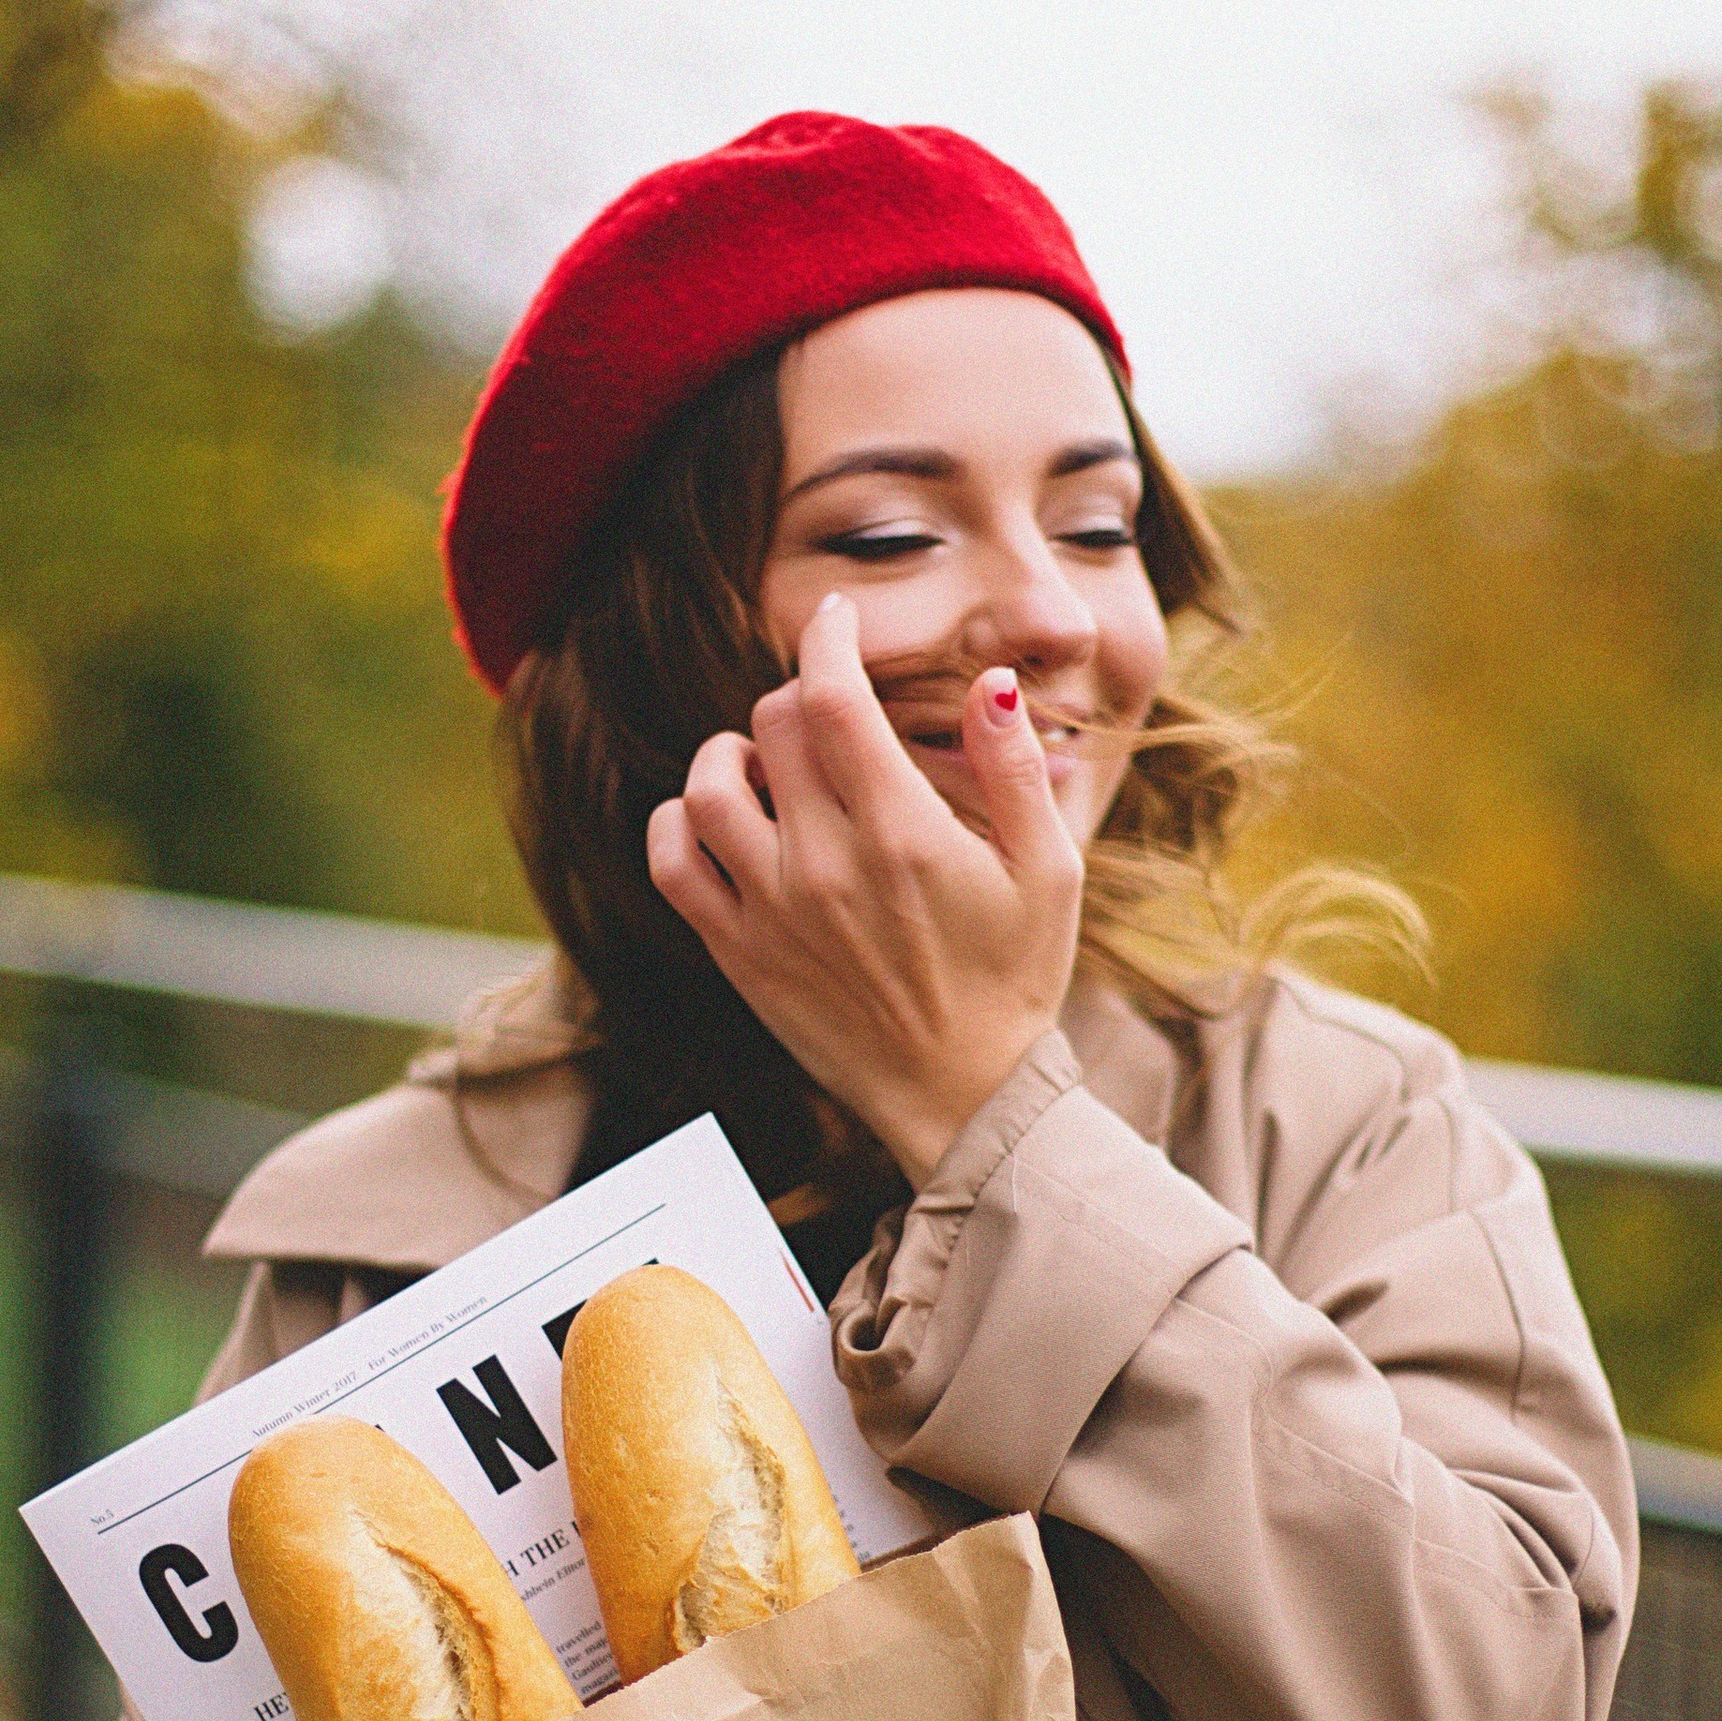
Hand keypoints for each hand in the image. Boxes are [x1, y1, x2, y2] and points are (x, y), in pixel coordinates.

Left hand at [645, 595, 1085, 1185]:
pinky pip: (670, 861)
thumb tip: (991, 681)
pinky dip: (678, 821)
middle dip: (799, 695)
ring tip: (767, 761)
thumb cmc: (1014, 980)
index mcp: (900, 831)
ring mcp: (770, 908)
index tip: (838, 621)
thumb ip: (1014, 770)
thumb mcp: (1050, 872)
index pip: (831, 695)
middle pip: (772, 724)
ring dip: (733, 751)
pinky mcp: (737, 951)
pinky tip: (718, 817)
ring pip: (708, 783)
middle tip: (830, 713)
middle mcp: (823, 862)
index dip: (828, 638)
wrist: (964, 1099)